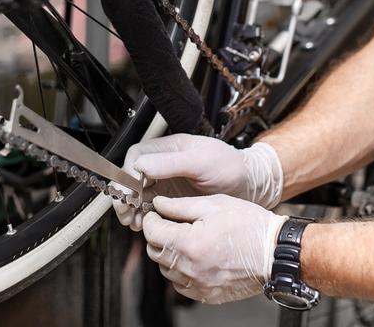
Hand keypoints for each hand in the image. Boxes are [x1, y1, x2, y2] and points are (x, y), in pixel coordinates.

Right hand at [113, 133, 282, 229]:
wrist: (249, 186)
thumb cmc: (230, 168)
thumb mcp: (202, 162)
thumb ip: (171, 163)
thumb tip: (140, 165)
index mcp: (170, 148)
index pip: (137, 156)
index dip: (128, 173)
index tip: (129, 191)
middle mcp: (164, 163)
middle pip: (133, 175)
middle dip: (125, 194)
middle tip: (125, 211)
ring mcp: (167, 181)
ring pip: (138, 193)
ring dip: (131, 207)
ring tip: (133, 222)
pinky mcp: (172, 199)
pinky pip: (150, 205)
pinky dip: (143, 215)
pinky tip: (143, 225)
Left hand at [143, 194, 286, 303]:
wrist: (274, 252)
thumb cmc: (249, 225)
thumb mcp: (213, 204)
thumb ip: (180, 205)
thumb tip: (159, 204)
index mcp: (189, 244)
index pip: (152, 233)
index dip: (151, 219)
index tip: (156, 213)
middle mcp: (190, 269)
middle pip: (155, 252)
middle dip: (158, 236)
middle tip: (170, 224)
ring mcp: (198, 285)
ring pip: (166, 270)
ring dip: (169, 254)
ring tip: (186, 239)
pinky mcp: (206, 295)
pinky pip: (181, 285)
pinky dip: (181, 271)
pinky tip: (195, 257)